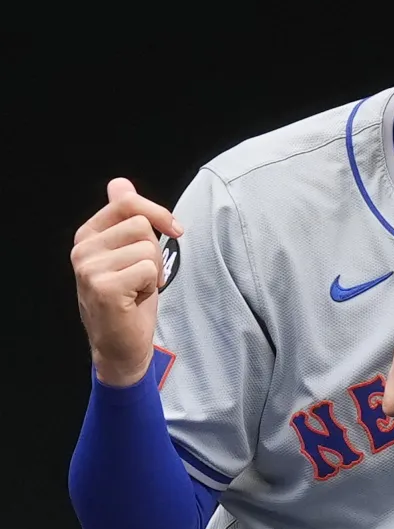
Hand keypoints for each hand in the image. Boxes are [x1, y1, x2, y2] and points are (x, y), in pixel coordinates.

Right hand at [71, 177, 182, 386]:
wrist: (121, 345)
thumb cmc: (130, 297)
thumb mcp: (129, 252)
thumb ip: (124, 216)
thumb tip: (119, 183)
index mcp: (87, 236)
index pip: (128, 202)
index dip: (158, 213)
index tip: (175, 230)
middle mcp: (82, 250)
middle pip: (142, 226)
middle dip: (156, 251)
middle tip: (143, 276)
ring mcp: (89, 269)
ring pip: (148, 248)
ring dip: (154, 271)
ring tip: (137, 289)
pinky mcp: (103, 288)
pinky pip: (149, 269)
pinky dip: (152, 285)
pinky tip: (135, 300)